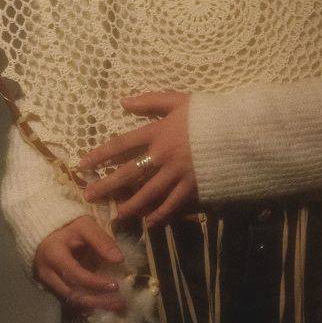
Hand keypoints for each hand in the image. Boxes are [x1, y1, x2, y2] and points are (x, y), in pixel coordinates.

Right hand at [33, 215, 127, 314]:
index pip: (74, 274)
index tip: (115, 285)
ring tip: (117, 306)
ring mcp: (48, 283)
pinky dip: (89, 303)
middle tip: (120, 303)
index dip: (95, 282)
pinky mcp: (53, 288)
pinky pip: (71, 300)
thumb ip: (101, 241)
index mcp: (53, 255)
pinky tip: (105, 304)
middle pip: (72, 293)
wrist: (47, 232)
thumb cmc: (67, 226)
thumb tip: (119, 259)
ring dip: (95, 305)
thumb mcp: (84, 226)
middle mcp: (48, 273)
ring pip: (72, 300)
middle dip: (97, 300)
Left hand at [79, 91, 198, 228]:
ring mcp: (177, 173)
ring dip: (130, 205)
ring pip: (147, 193)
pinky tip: (149, 222)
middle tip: (89, 195)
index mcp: (158, 132)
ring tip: (116, 215)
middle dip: (107, 185)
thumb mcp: (180, 100)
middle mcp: (163, 155)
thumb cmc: (209, 112)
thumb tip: (123, 102)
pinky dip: (160, 214)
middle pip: (128, 172)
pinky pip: (172, 203)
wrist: (239, 129)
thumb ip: (151, 100)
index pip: (122, 144)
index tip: (83, 164)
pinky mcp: (192, 186)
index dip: (101, 154)